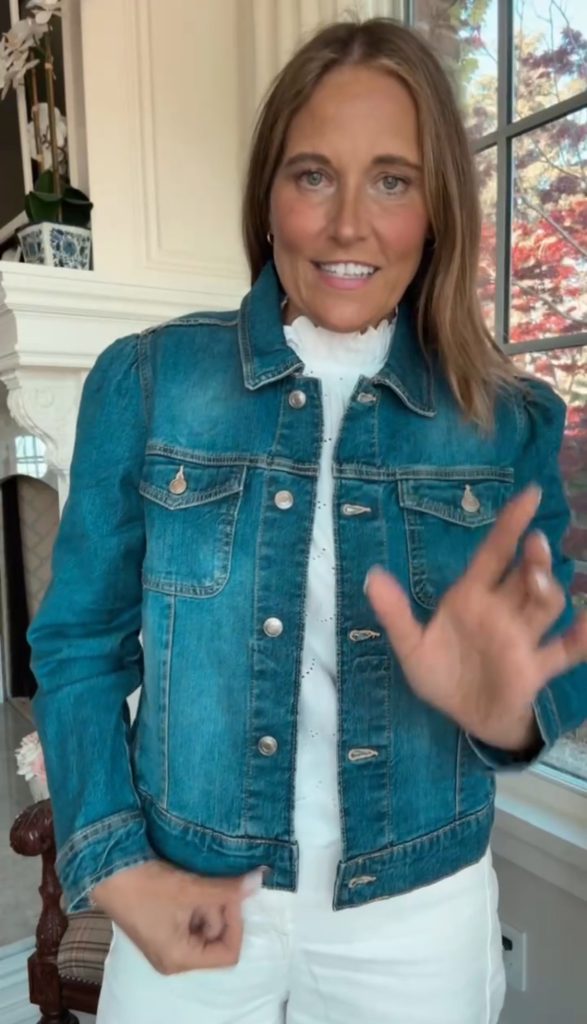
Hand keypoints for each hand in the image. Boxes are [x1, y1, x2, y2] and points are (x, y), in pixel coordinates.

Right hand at [92, 860, 261, 973]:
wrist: (107, 870)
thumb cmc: (145, 886)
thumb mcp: (191, 889)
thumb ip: (228, 890)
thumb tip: (260, 880)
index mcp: (181, 960)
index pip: (228, 954)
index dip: (236, 923)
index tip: (231, 895)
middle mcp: (175, 958)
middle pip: (217, 938)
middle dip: (219, 908)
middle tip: (211, 884)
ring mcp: (167, 943)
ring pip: (205, 924)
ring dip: (207, 900)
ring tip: (193, 881)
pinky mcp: (162, 926)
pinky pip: (191, 917)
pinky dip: (195, 900)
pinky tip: (186, 882)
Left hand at [365, 486, 586, 750]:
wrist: (464, 718)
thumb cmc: (440, 676)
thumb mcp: (411, 648)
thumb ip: (394, 614)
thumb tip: (372, 577)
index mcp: (472, 596)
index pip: (494, 552)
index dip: (511, 524)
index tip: (530, 494)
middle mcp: (502, 610)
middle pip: (524, 576)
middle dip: (533, 558)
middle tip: (535, 543)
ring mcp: (522, 637)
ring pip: (544, 606)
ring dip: (548, 591)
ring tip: (540, 580)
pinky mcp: (536, 667)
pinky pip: (565, 651)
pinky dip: (581, 639)